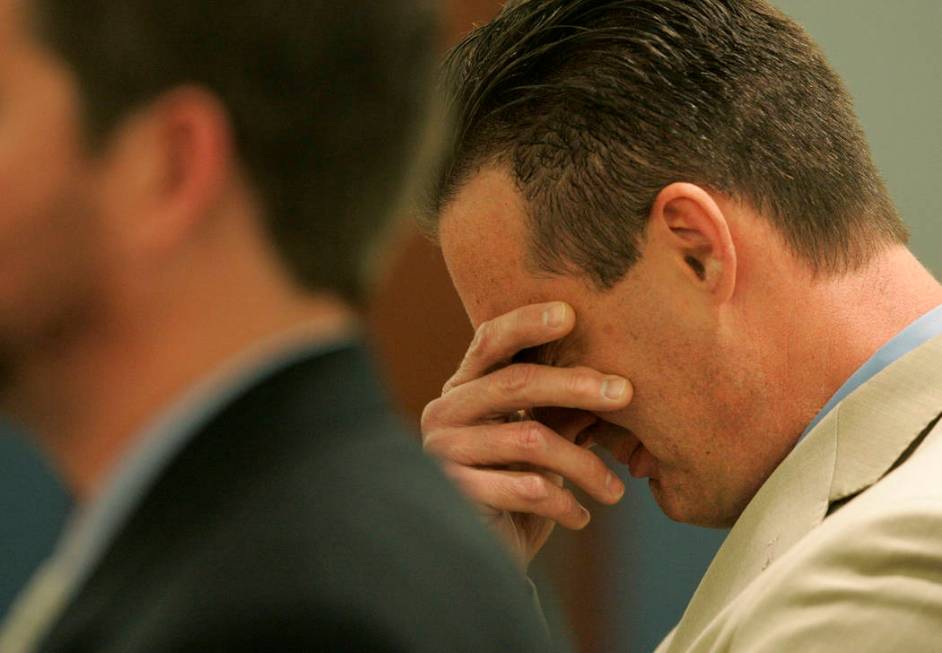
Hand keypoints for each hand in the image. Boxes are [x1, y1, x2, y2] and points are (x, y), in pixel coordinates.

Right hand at [422, 302, 631, 567]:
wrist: (486, 552)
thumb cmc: (518, 484)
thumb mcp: (541, 437)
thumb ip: (561, 406)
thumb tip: (615, 380)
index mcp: (464, 387)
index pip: (489, 340)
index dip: (527, 322)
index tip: (571, 313)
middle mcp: (445, 411)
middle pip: (514, 382)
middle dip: (574, 383)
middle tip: (624, 392)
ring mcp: (444, 451)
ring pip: (528, 438)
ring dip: (582, 464)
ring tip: (615, 490)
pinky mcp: (455, 492)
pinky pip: (522, 487)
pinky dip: (562, 502)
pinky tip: (582, 517)